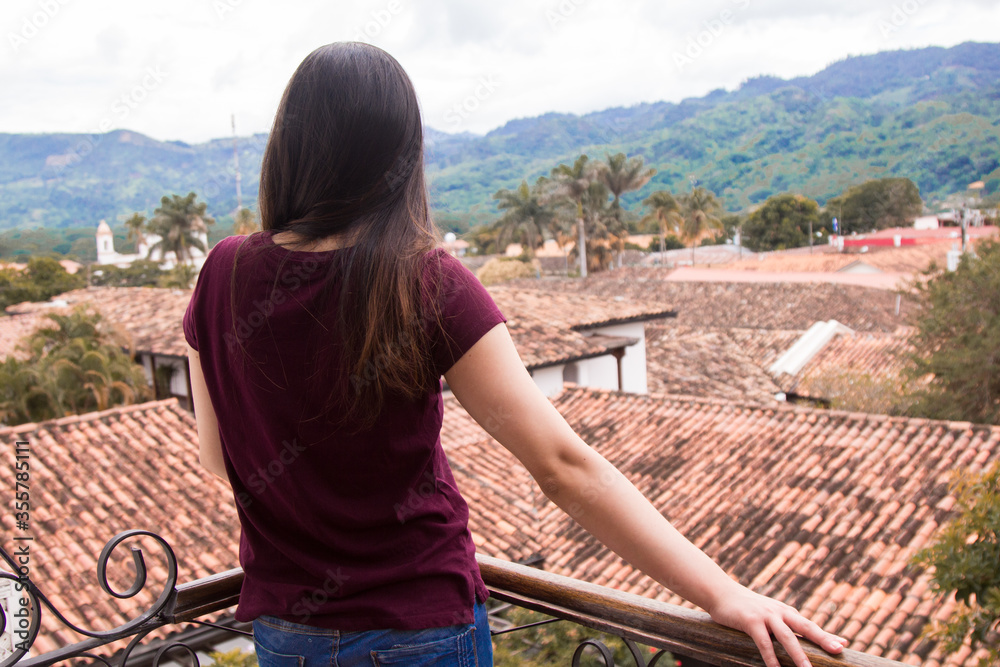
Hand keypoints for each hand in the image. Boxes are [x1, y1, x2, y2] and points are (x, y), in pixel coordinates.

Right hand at [707, 584, 846, 666]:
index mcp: (786, 612)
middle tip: (837, 651)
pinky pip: (764, 642)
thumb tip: (799, 632)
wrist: (721, 592)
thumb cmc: (747, 607)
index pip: (810, 626)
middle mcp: (779, 612)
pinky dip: (771, 657)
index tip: (843, 647)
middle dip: (822, 639)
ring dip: (798, 655)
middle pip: (805, 627)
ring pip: (786, 637)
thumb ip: (787, 625)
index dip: (827, 636)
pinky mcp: (751, 621)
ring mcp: (765, 616)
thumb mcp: (769, 613)